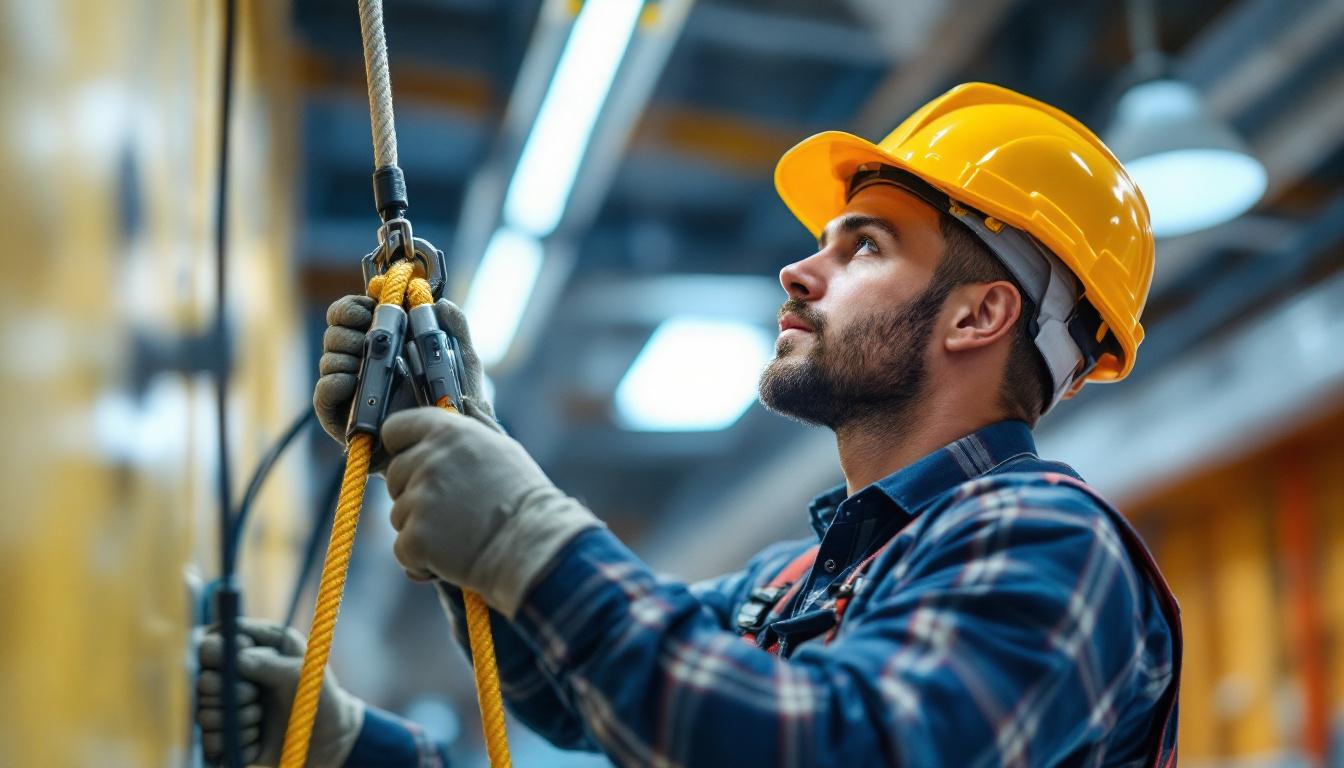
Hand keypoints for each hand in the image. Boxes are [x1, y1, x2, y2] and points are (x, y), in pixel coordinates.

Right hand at [197, 618, 363, 766]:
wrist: (326, 738)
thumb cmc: (318, 696)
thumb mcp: (302, 675)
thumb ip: (272, 664)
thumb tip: (238, 659)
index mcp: (251, 647)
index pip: (214, 639)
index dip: (218, 650)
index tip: (237, 661)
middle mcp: (233, 675)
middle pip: (203, 679)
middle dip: (228, 692)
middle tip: (253, 695)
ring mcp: (226, 705)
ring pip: (204, 714)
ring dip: (236, 718)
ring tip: (260, 718)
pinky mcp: (225, 735)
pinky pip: (212, 742)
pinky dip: (237, 742)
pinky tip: (257, 738)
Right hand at [314, 296, 501, 463]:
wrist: (443, 447)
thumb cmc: (452, 403)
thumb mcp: (462, 362)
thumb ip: (455, 328)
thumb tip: (441, 302)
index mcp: (384, 343)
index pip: (353, 314)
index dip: (355, 306)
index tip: (370, 307)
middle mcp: (361, 362)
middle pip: (335, 331)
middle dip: (349, 328)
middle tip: (372, 337)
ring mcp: (349, 388)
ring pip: (329, 357)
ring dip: (345, 353)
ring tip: (367, 363)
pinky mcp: (339, 415)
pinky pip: (324, 391)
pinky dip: (334, 381)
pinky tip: (352, 381)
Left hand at [382, 407, 602, 616]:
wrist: (533, 546)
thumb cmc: (524, 499)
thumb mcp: (503, 449)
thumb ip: (473, 429)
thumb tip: (464, 404)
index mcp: (449, 432)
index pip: (396, 428)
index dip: (401, 447)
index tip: (410, 461)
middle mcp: (430, 460)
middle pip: (395, 475)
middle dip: (414, 493)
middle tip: (451, 509)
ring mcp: (420, 499)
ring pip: (399, 514)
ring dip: (420, 528)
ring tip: (458, 534)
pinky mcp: (415, 536)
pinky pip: (402, 548)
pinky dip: (420, 559)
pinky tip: (450, 558)